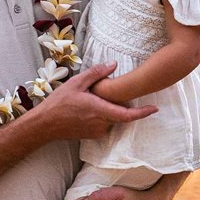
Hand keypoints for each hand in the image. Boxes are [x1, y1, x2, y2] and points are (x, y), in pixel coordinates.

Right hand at [33, 65, 155, 143]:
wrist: (44, 125)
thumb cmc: (58, 103)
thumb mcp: (76, 82)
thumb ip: (96, 73)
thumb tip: (113, 64)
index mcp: (99, 110)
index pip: (127, 115)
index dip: (143, 113)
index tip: (154, 109)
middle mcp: (101, 124)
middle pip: (120, 114)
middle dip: (119, 104)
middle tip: (110, 92)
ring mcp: (96, 131)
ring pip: (111, 119)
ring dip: (109, 109)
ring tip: (93, 99)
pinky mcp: (91, 135)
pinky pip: (103, 124)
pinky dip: (101, 115)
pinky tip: (88, 108)